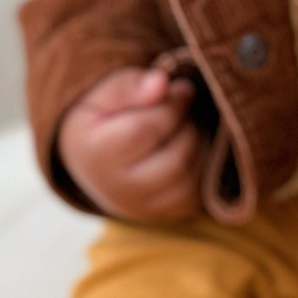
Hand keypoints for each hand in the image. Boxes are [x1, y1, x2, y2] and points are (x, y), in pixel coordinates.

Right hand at [57, 65, 203, 223]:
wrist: (94, 163)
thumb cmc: (102, 120)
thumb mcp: (103, 95)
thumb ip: (129, 85)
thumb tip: (161, 82)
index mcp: (98, 154)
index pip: (146, 130)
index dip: (172, 105)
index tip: (181, 88)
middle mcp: (119, 189)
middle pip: (177, 158)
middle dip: (190, 126)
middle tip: (188, 107)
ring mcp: (143, 208)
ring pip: (192, 179)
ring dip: (201, 146)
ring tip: (189, 125)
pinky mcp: (166, 215)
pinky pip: (199, 195)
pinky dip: (204, 167)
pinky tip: (192, 146)